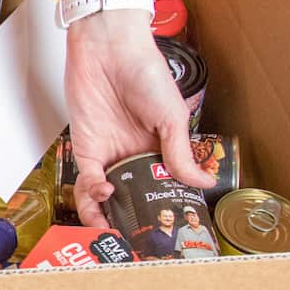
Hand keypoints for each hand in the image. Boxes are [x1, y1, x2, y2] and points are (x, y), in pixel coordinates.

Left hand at [66, 10, 215, 227]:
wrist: (109, 49)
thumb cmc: (145, 73)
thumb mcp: (171, 117)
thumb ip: (180, 153)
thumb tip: (204, 182)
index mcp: (158, 149)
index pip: (161, 186)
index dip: (163, 207)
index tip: (168, 228)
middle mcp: (132, 155)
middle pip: (131, 197)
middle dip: (132, 220)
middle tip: (136, 240)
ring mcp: (108, 153)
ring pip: (105, 196)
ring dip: (107, 215)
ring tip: (114, 230)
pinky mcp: (85, 147)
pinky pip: (87, 180)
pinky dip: (94, 193)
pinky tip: (106, 193)